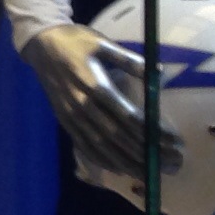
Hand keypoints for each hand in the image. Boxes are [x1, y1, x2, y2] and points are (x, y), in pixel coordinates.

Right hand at [17, 25, 176, 175]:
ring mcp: (71, 116)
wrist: (40, 45)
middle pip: (118, 136)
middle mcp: (82, 105)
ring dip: (127, 162)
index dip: (151, 131)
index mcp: (94, 85)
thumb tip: (158, 72)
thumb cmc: (75, 41)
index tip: (173, 140)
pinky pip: (84, 145)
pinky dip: (102, 159)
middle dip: (145, 152)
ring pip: (101, 145)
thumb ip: (129, 60)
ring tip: (149, 173)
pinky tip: (119, 168)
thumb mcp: (102, 43)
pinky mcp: (64, 120)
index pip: (128, 116)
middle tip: (170, 162)